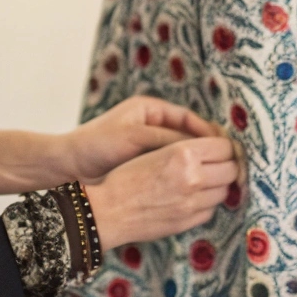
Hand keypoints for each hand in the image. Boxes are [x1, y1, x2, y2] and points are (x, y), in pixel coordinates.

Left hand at [60, 96, 220, 182]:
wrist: (68, 166)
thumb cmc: (97, 144)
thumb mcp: (134, 137)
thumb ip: (166, 140)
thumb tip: (199, 147)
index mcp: (151, 110)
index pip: (189, 119)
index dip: (208, 132)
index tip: (225, 147)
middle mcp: (153, 126)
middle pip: (190, 136)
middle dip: (208, 150)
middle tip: (228, 164)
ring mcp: (150, 147)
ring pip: (183, 155)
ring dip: (198, 165)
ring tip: (216, 178)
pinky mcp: (146, 166)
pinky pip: (172, 168)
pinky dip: (184, 175)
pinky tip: (195, 187)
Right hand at [84, 136, 236, 249]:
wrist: (107, 210)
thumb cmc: (124, 176)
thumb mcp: (154, 150)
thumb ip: (187, 149)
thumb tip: (216, 149)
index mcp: (183, 153)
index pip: (224, 146)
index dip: (224, 146)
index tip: (220, 147)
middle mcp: (193, 178)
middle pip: (231, 169)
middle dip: (227, 165)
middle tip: (218, 164)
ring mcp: (193, 203)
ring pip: (224, 191)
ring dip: (218, 185)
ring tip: (205, 180)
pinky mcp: (189, 221)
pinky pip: (211, 209)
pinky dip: (207, 202)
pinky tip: (193, 197)